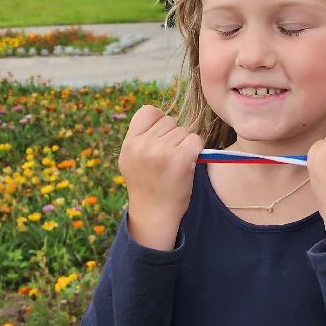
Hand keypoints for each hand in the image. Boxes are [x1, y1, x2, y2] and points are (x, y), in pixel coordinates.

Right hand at [119, 105, 203, 249]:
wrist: (154, 214)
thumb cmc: (147, 186)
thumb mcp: (130, 159)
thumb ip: (139, 137)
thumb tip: (159, 115)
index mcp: (129, 143)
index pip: (148, 110)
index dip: (158, 122)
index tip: (159, 139)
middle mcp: (143, 144)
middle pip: (169, 120)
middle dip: (172, 136)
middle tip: (166, 160)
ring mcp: (161, 151)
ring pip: (183, 131)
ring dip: (184, 145)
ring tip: (174, 165)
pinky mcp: (180, 158)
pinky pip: (195, 139)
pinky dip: (195, 150)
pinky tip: (186, 164)